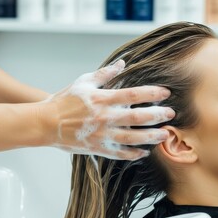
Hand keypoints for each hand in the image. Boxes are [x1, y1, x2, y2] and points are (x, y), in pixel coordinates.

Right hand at [46, 60, 174, 159]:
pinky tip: (143, 152)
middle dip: (157, 116)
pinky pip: (119, 154)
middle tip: (171, 114)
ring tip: (164, 134)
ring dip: (150, 136)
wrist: (46, 123)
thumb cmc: (64, 101)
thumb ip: (105, 73)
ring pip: (132, 138)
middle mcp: (104, 117)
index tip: (165, 93)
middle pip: (137, 117)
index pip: (133, 94)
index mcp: (101, 99)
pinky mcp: (96, 148)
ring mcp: (101, 135)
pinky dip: (132, 154)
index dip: (151, 93)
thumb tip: (122, 63)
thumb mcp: (83, 82)